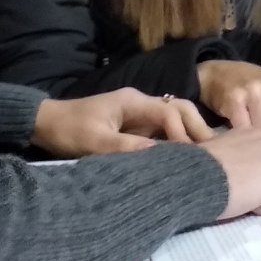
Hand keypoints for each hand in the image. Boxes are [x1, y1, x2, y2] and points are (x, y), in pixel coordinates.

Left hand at [33, 88, 213, 156]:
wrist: (45, 124)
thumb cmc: (68, 130)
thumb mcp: (94, 142)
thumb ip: (125, 147)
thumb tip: (159, 155)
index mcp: (132, 102)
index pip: (169, 112)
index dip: (183, 133)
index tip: (193, 156)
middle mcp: (140, 104)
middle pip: (180, 109)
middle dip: (197, 128)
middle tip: (214, 153)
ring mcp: (139, 115)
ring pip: (175, 119)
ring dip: (190, 134)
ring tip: (206, 157)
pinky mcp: (135, 126)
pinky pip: (163, 130)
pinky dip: (178, 141)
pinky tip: (185, 159)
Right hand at [201, 125, 260, 218]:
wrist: (198, 177)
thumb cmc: (202, 170)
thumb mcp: (226, 154)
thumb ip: (245, 157)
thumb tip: (256, 173)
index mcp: (258, 133)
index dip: (260, 178)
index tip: (239, 180)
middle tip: (245, 190)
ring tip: (244, 194)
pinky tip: (251, 203)